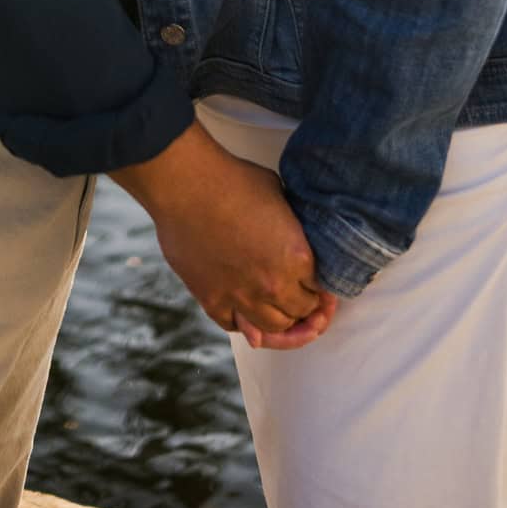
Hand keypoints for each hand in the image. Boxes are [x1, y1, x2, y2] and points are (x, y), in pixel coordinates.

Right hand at [111, 122, 337, 339]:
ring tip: (277, 309)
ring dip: (278, 320)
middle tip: (300, 299)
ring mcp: (242, 297)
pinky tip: (247, 314)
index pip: (319, 289)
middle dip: (303, 307)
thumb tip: (293, 234)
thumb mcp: (279, 195)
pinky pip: (235, 326)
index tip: (315, 285)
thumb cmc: (234, 180)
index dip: (319, 288)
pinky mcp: (212, 300)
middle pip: (299, 312)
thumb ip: (291, 225)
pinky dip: (244, 324)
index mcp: (297, 257)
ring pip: (271, 328)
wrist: (187, 184)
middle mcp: (274, 285)